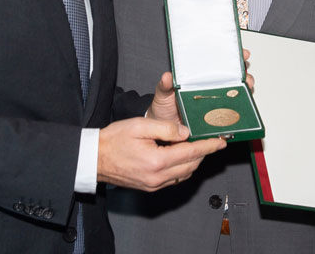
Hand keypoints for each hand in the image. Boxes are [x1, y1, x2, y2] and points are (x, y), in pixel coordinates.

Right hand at [97, 117, 225, 190]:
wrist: (94, 158)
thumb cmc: (113, 140)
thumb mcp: (140, 126)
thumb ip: (165, 128)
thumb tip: (186, 132)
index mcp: (157, 161)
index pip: (191, 153)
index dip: (208, 146)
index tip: (221, 142)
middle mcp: (158, 177)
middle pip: (191, 165)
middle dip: (203, 153)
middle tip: (211, 141)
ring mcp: (154, 185)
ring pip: (184, 174)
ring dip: (193, 161)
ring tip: (198, 146)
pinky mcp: (149, 187)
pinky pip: (174, 179)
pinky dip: (182, 168)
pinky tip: (181, 157)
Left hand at [146, 49, 254, 123]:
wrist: (165, 130)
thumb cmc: (164, 107)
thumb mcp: (163, 92)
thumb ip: (165, 85)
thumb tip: (167, 76)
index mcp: (200, 79)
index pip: (219, 64)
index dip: (232, 57)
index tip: (241, 53)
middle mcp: (211, 89)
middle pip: (233, 78)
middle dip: (244, 73)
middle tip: (244, 74)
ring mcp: (215, 104)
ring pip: (236, 95)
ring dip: (245, 90)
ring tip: (246, 87)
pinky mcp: (217, 119)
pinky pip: (231, 114)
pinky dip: (239, 111)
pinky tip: (241, 108)